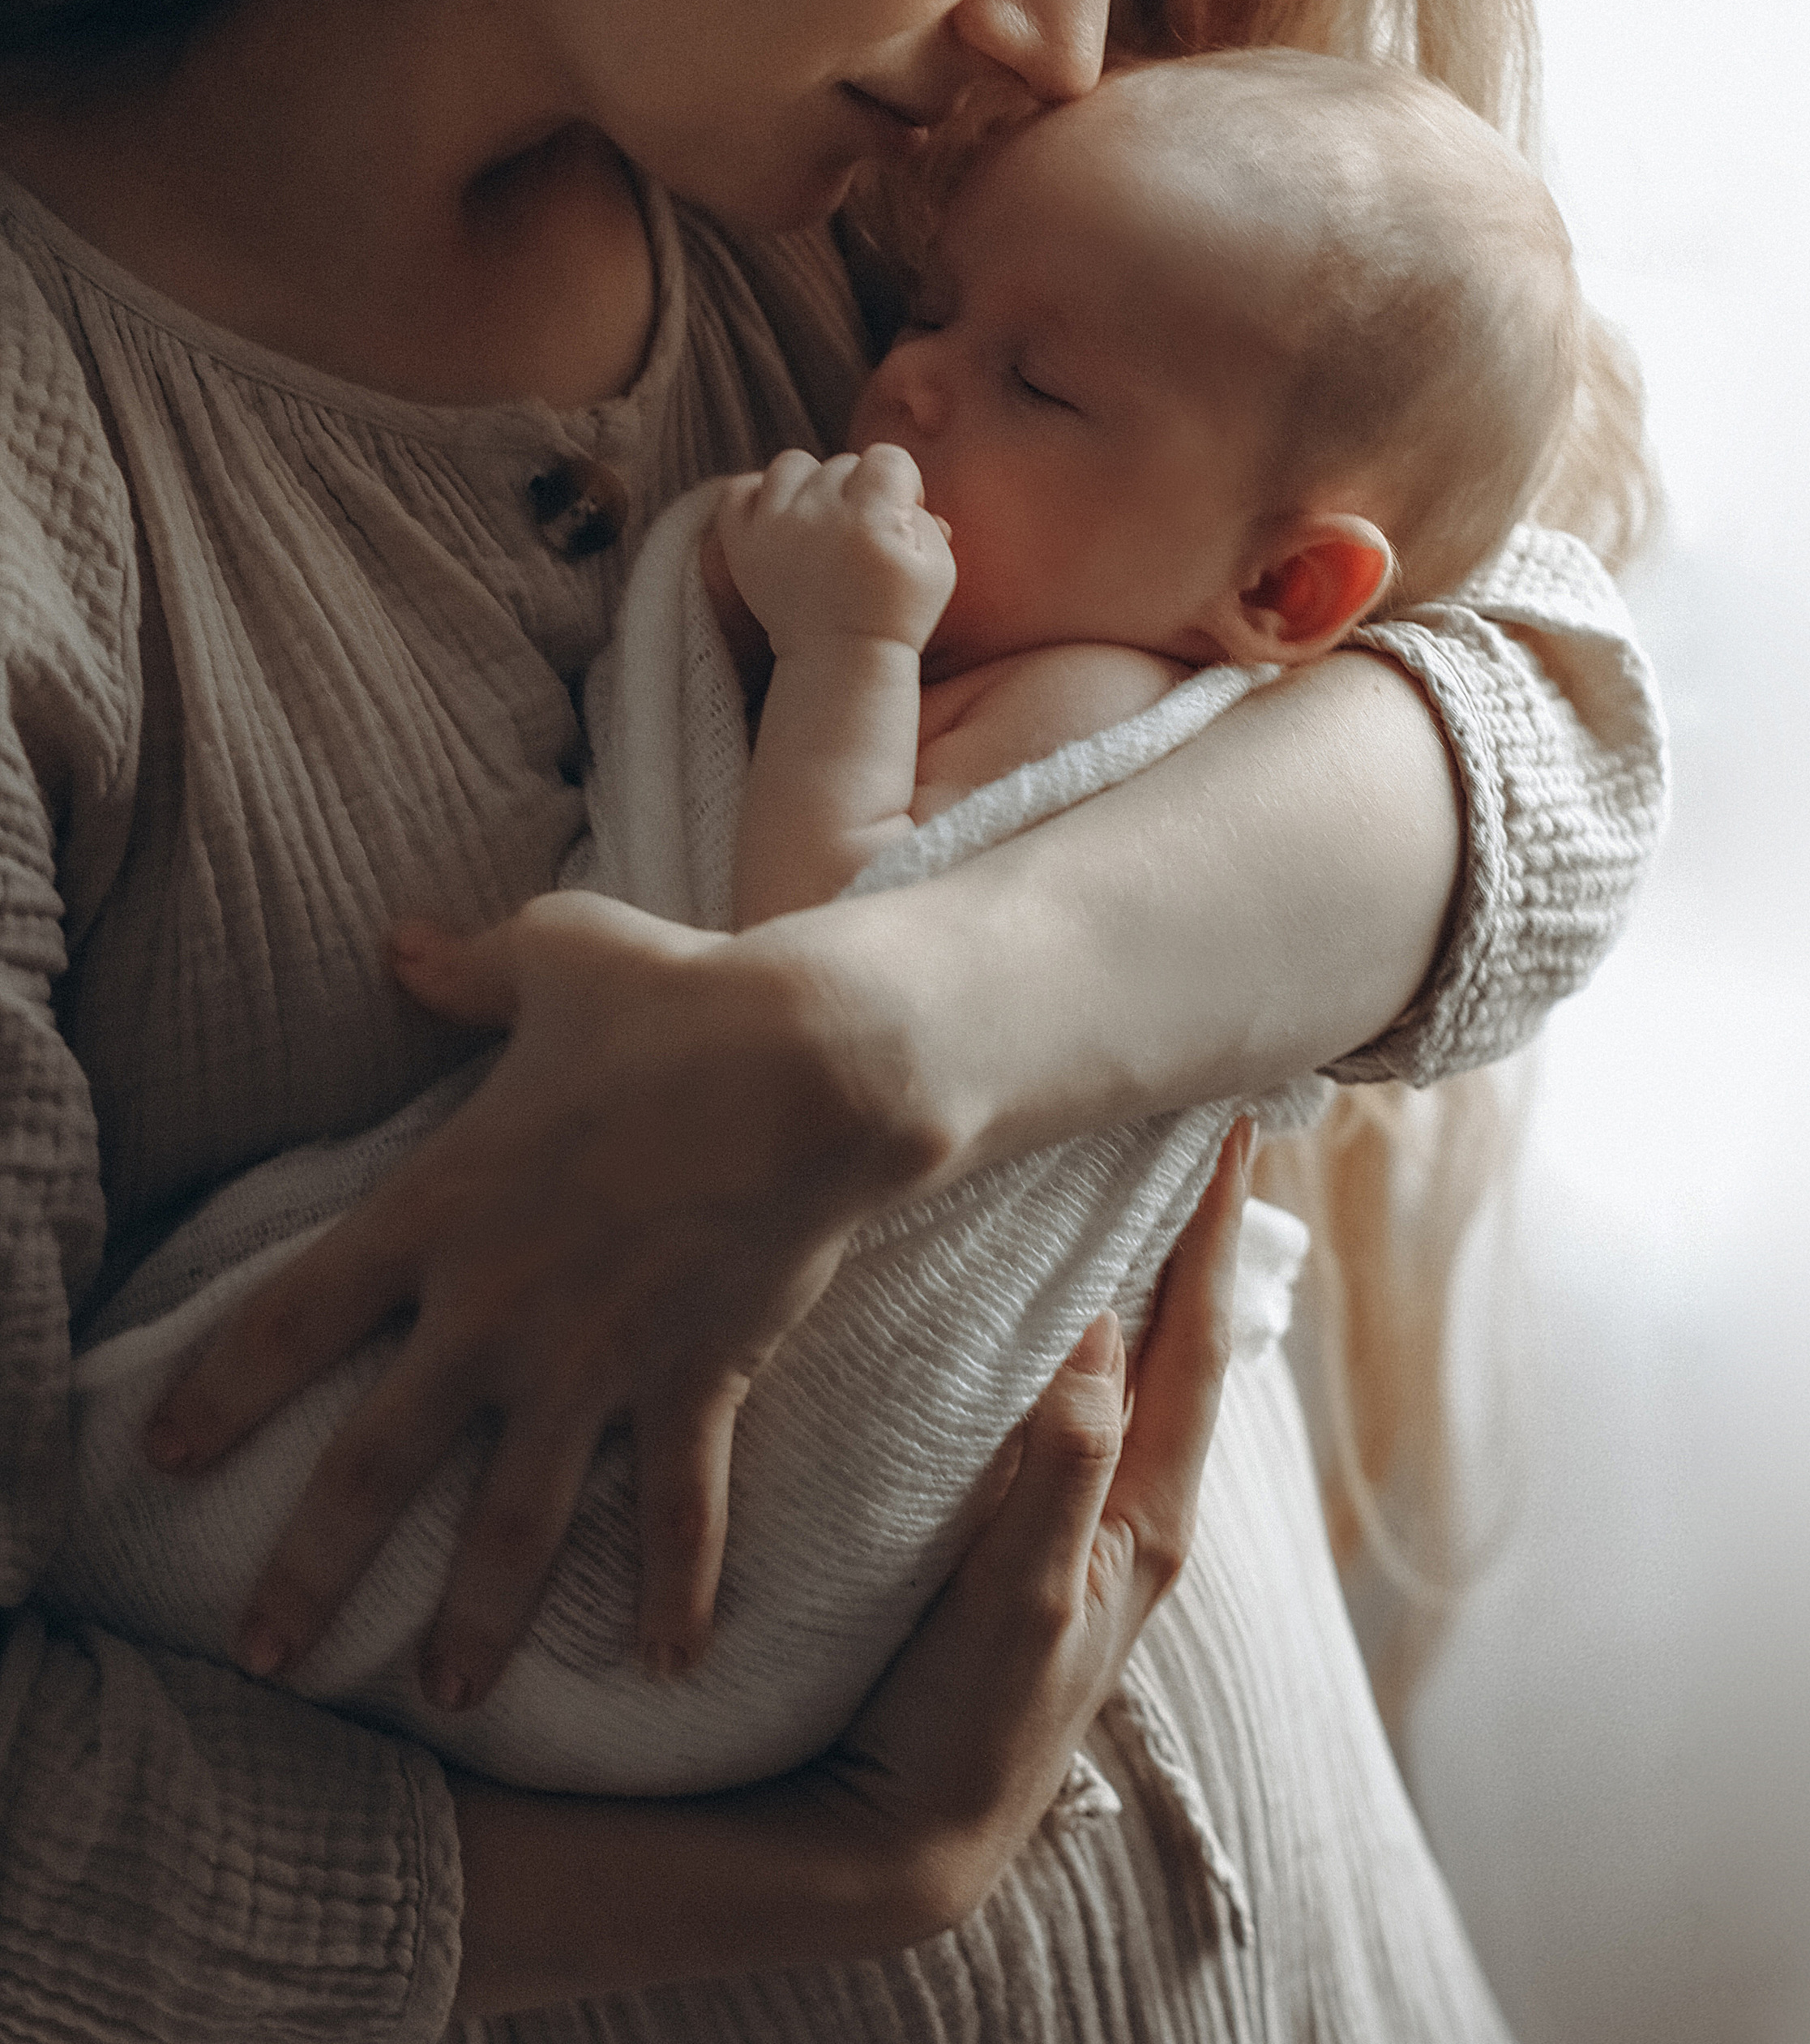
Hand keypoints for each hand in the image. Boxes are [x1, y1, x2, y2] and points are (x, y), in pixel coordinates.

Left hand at [142, 890, 947, 1710]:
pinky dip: (680, 1591)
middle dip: (312, 1569)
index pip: (295, 1315)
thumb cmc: (678, 998)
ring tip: (438, 1696)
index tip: (162, 1454)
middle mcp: (499, 1308)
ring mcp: (597, 1359)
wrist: (817, 1064)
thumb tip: (400, 943)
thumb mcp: (558, 956)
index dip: (220, 1389)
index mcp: (442, 1208)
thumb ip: (468, 969)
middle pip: (375, 1463)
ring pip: (514, 1522)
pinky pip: (681, 1509)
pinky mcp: (694, 1381)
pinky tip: (668, 1668)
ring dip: (474, 1618)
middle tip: (263, 1656)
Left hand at [714, 446, 955, 657]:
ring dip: (810, 484)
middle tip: (862, 531)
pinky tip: (780, 516)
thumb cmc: (897, 617)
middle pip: (842, 463)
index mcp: (871, 518)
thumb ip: (926, 521)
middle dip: (859, 489)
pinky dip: (757, 495)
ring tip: (820, 518)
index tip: (899, 511)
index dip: (902, 481)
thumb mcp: (938, 570)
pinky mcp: (742, 545)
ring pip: (792, 464)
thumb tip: (910, 499)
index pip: (888, 457)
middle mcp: (818, 514)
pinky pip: (739, 489)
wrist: (840, 663)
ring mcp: (773, 527)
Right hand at [811, 1113, 1254, 1933]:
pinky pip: (1086, 1406)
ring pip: (1138, 1370)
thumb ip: (1065, 1466)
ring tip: (1133, 1186)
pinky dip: (1090, 1336)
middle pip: (1184, 1340)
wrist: (912, 1835)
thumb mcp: (1026, 1597)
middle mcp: (1136, 1509)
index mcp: (1151, 1514)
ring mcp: (1091, 1525)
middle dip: (1192, 1234)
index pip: (1199, 1339)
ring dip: (1144, 1278)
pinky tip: (1054, 1307)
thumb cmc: (971, 1723)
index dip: (1215, 1231)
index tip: (1232, 1127)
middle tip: (1187, 1125)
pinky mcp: (1041, 1538)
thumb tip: (1107, 1326)